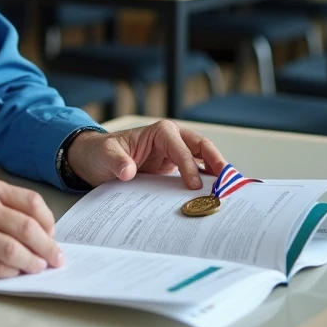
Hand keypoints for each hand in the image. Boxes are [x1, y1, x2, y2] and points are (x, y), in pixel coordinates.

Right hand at [0, 176, 63, 277]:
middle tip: (55, 259)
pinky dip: (10, 273)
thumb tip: (37, 231)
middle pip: (29, 229)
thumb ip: (0, 207)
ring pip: (16, 251)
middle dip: (48, 248)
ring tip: (37, 268)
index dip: (48, 222)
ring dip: (32, 263)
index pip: (32, 202)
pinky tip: (13, 273)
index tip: (52, 236)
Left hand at [65, 120, 226, 189]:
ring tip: (229, 190)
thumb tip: (128, 171)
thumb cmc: (101, 153)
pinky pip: (196, 172)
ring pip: (203, 159)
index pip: (181, 147)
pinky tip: (215, 194)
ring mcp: (175, 153)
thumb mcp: (105, 156)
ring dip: (216, 172)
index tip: (194, 185)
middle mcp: (172, 140)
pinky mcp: (175, 168)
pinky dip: (207, 180)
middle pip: (201, 148)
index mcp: (159, 132)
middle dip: (216, 162)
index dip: (189, 165)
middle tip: (228, 182)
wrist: (96, 161)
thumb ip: (117, 162)